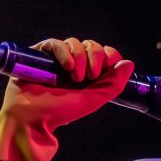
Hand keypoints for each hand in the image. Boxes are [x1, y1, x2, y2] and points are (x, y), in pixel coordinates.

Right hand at [9, 37, 132, 129]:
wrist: (31, 118)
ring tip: (75, 76)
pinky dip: (64, 51)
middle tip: (90, 76)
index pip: (103, 55)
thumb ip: (113, 84)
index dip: (109, 55)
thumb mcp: (92, 100)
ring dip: (80, 56)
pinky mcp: (38, 55)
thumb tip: (129, 63)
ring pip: (74, 43)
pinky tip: (67, 66)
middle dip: (95, 57)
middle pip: (90, 46)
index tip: (110, 64)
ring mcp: (54, 60)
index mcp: (86, 76)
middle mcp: (71, 66)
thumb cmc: (60, 113)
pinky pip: (54, 43)